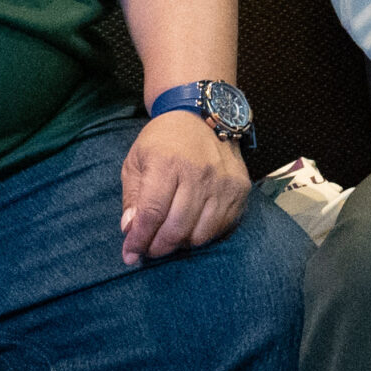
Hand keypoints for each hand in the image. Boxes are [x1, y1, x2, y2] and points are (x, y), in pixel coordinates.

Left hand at [120, 110, 250, 264]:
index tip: (130, 254)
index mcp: (167, 163)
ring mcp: (223, 182)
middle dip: (158, 247)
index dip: (139, 239)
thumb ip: (133, 197)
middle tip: (149, 250)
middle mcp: (198, 173)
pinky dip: (204, 234)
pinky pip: (222, 227)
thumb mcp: (136, 161)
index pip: (152, 214)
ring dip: (181, 243)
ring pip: (201, 234)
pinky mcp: (240, 189)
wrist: (203, 116)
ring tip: (170, 237)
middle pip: (177, 228)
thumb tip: (130, 230)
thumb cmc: (163, 140)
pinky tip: (192, 227)